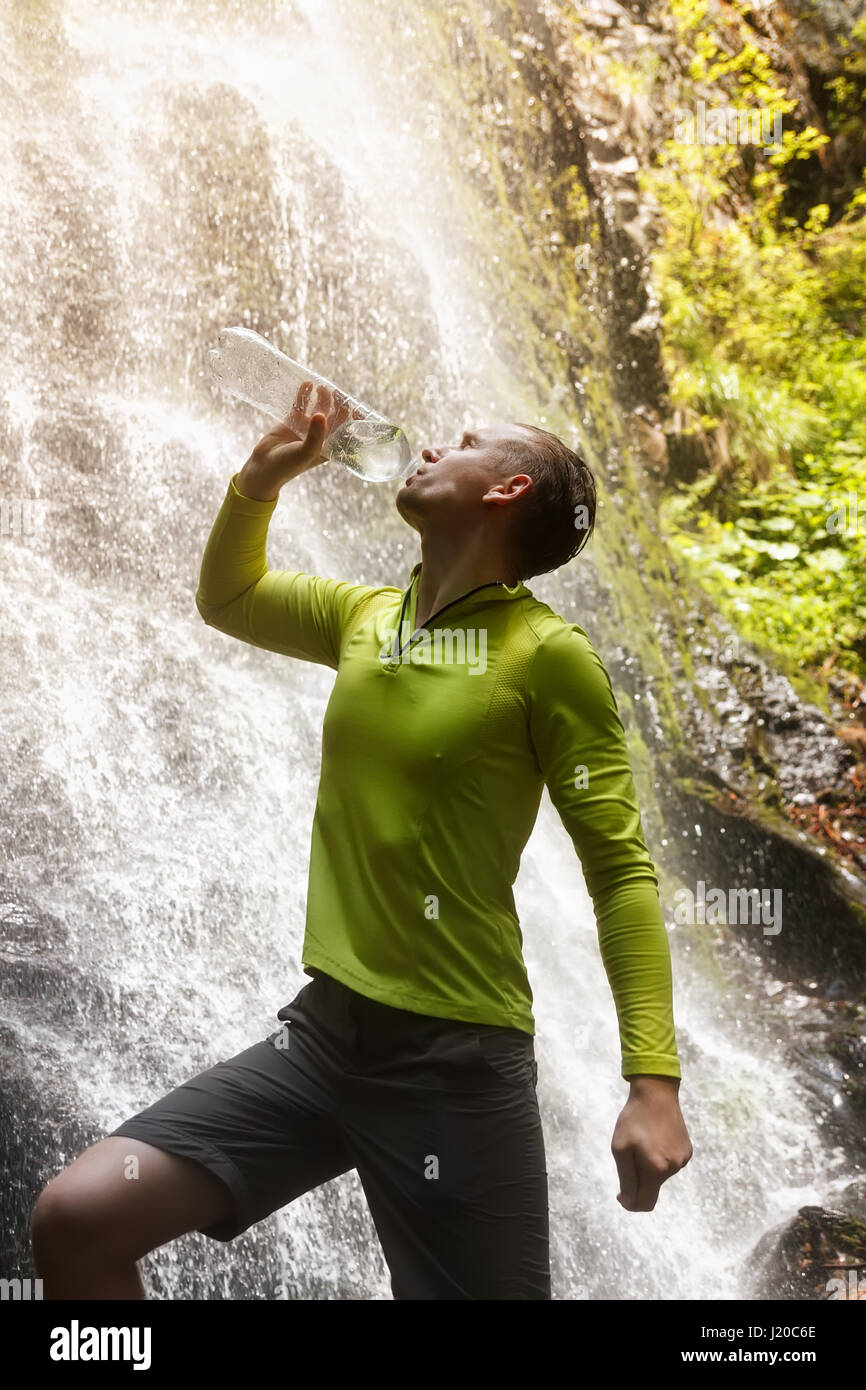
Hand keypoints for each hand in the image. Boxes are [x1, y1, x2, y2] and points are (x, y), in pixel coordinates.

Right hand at [236, 381, 357, 500]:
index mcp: (328, 446)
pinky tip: (307, 385)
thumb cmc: (288, 465)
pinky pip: (301, 404)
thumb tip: (321, 415)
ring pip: (319, 407)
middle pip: (334, 415)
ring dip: (322, 396)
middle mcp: (320, 435)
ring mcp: (307, 426)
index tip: (353, 406)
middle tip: (336, 393)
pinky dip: (304, 394)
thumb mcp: (305, 453)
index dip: (351, 417)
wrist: (264, 466)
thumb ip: (315, 436)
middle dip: (337, 403)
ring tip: (321, 388)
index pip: (345, 429)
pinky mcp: (292, 419)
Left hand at [611, 1075, 691, 1211]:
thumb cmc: (634, 1120)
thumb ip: (626, 1179)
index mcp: (656, 1169)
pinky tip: (655, 1138)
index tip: (621, 1194)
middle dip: (638, 1181)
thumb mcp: (621, 1148)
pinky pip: (669, 1164)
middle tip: (629, 1157)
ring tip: (643, 1142)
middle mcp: (673, 1168)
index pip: (645, 1203)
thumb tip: (629, 1202)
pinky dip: (660, 1159)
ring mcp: (683, 1159)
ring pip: (661, 1176)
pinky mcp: (687, 1151)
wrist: (656, 1094)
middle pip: (652, 1188)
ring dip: (649, 1167)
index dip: (631, 1204)